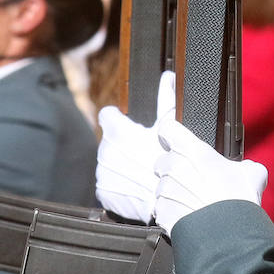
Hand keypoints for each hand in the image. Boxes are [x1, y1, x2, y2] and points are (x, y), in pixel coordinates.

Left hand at [96, 71, 175, 222]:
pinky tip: (134, 186)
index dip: (119, 120)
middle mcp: (105, 151)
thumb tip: (167, 75)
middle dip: (121, 146)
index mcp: (118, 131)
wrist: (168, 198)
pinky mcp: (103, 192)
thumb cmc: (171, 160)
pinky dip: (118, 185)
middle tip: (141, 155)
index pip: (108, 115)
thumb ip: (165, 98)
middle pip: (109, 142)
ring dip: (119, 165)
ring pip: (108, 164)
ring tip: (139, 172)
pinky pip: (108, 185)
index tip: (130, 129)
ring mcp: (102, 173)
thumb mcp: (170, 127)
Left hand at [152, 119, 267, 235]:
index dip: (171, 134)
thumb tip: (244, 169)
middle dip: (175, 169)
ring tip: (195, 202)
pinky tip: (190, 215)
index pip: (168, 129)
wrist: (228, 234)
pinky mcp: (162, 212)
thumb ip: (242, 164)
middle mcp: (174, 167)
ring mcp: (165, 190)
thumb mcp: (253, 172)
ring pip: (162, 186)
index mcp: (192, 150)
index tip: (174, 139)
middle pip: (164, 160)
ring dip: (175, 191)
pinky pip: (162, 208)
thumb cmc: (238, 200)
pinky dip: (173, 211)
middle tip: (195, 180)